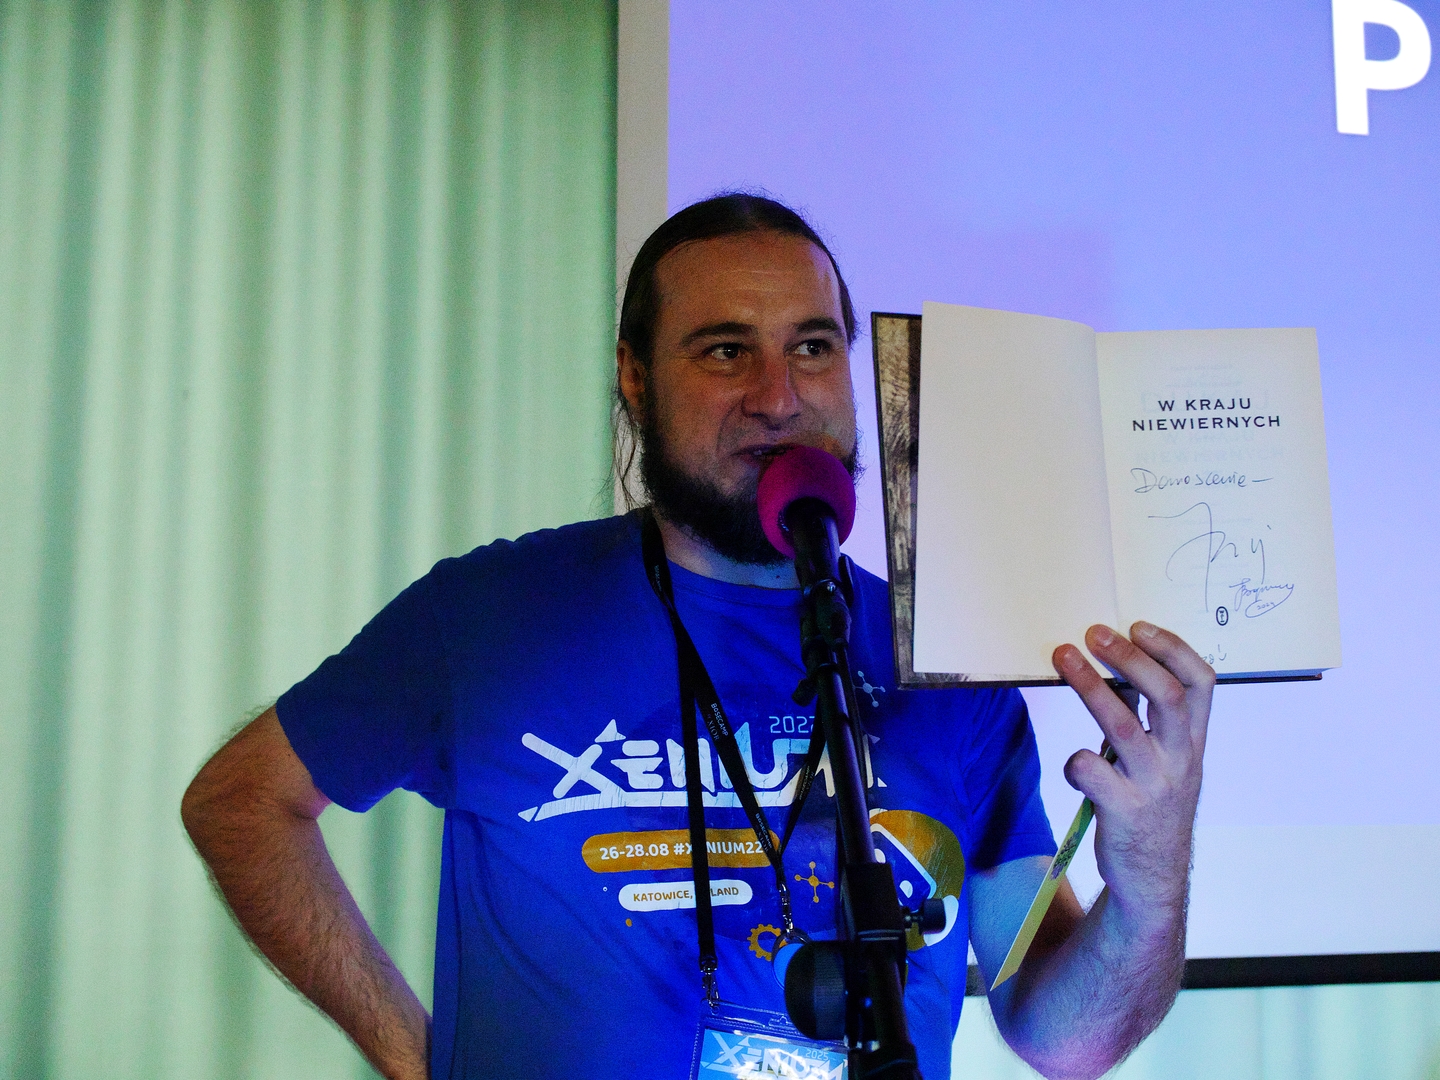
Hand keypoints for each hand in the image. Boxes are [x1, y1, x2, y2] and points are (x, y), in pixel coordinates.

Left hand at [1052, 622, 1213, 926]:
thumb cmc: (1154, 805)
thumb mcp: (1168, 760)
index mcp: (1194, 741)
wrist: (1153, 878)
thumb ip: (1153, 720)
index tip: (1138, 625)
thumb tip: (1118, 661)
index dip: (1172, 648)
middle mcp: (1180, 760)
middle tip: (1093, 633)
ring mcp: (1153, 786)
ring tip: (1063, 657)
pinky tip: (1075, 765)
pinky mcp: (1122, 811)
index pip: (1202, 683)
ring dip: (1089, 685)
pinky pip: (1091, 770)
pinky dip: (1076, 760)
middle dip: (1128, 657)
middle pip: (1164, 695)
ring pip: (1122, 725)